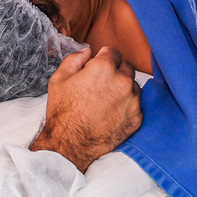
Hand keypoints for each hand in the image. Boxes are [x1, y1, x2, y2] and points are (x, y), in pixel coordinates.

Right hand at [29, 47, 142, 173]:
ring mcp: (132, 100)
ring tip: (106, 100)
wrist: (70, 144)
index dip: (104, 57)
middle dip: (115, 71)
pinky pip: (136, 104)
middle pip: (126, 66)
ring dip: (123, 88)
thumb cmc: (63, 112)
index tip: (99, 65)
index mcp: (103, 68)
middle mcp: (122, 81)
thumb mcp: (59, 79)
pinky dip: (126, 106)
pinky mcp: (137, 117)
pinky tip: (112, 113)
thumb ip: (74, 59)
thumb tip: (87, 52)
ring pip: (133, 85)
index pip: (113, 51)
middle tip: (102, 84)